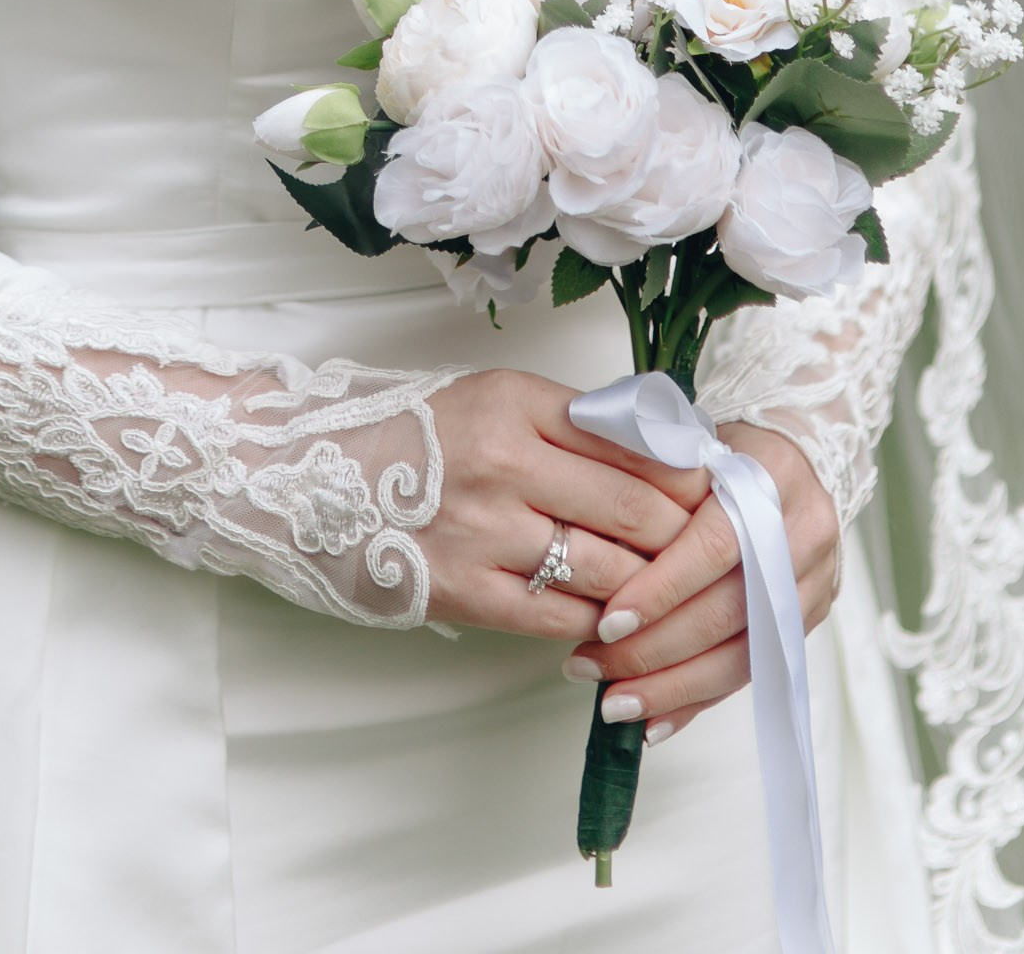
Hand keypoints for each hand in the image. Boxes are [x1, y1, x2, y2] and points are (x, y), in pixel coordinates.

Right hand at [424, 370, 709, 637]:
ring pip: (606, 569)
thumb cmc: (412, 437)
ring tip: (666, 590)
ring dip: (648, 587)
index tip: (711, 492)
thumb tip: (664, 451)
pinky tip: (611, 620)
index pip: (633, 442)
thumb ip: (569, 424)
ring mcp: (483, 530)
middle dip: (683, 536)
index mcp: (515, 403)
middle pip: (632, 508)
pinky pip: (559, 616)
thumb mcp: (491, 400)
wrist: (311, 479)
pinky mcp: (464, 590)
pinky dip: (596, 622)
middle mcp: (504, 462)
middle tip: (706, 549)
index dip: (687, 475)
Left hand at [561, 423, 838, 738]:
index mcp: (772, 476)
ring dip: (671, 687)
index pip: (714, 544)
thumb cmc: (725, 448)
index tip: (607, 620)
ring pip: (742, 655)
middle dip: (653, 649)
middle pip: (727, 611)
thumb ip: (652, 483)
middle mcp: (803, 535)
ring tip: (613, 703)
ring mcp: (812, 585)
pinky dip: (698, 701)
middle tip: (590, 665)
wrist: (798, 455)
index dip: (661, 588)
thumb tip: (587, 539)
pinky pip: (751, 674)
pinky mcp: (807, 623)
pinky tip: (654, 722)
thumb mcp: (690, 443)